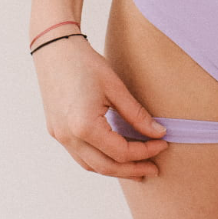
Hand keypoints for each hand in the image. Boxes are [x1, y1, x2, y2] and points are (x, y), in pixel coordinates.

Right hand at [32, 34, 168, 180]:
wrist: (54, 48)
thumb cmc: (85, 63)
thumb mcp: (115, 87)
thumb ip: (137, 114)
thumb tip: (159, 133)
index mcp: (85, 127)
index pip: (121, 152)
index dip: (145, 151)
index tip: (163, 143)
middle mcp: (69, 138)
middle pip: (106, 167)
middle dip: (132, 170)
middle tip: (154, 168)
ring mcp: (60, 137)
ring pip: (91, 166)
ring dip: (115, 170)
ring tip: (137, 168)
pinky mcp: (57, 132)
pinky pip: (80, 156)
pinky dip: (100, 160)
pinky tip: (114, 155)